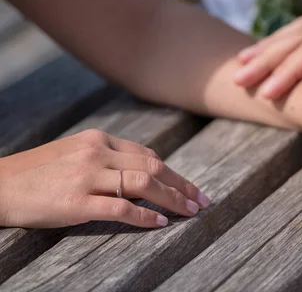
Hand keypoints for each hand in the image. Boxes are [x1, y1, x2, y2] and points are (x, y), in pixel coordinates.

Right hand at [0, 130, 210, 228]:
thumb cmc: (39, 173)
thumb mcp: (76, 153)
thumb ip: (108, 157)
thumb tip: (144, 171)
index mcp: (99, 140)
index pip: (148, 155)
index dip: (174, 173)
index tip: (190, 187)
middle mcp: (97, 153)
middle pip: (152, 168)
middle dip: (182, 186)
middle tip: (202, 201)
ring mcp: (87, 176)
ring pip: (143, 184)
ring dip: (173, 199)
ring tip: (190, 212)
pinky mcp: (77, 202)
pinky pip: (122, 208)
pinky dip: (146, 216)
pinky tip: (161, 223)